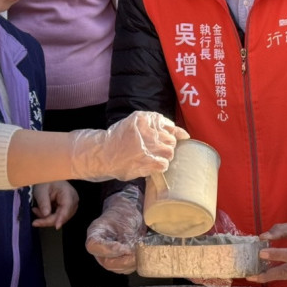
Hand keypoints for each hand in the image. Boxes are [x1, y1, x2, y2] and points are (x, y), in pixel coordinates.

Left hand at [31, 180, 78, 228]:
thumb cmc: (45, 181)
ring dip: (47, 218)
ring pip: (60, 218)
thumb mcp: (41, 190)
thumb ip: (43, 202)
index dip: (61, 218)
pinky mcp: (67, 208)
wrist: (48, 178)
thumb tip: (46, 215)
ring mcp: (71, 205)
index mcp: (68, 193)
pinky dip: (48, 216)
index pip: (66, 208)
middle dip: (48, 219)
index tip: (56, 226)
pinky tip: (40, 210)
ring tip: (35, 210)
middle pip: (63, 216)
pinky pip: (58, 217)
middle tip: (34, 219)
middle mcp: (73, 200)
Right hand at [69, 111, 188, 181]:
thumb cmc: (119, 139)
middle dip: (166, 146)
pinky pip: (164, 164)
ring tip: (152, 157)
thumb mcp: (135, 123)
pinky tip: (151, 164)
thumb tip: (184, 135)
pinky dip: (160, 166)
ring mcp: (149, 147)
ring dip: (163, 156)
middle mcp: (149, 131)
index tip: (176, 139)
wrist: (102, 153)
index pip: (170, 127)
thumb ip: (157, 124)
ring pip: (170, 153)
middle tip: (154, 150)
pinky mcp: (148, 161)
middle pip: (171, 141)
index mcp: (146, 119)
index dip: (175, 134)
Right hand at [85, 186, 145, 273]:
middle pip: (107, 262)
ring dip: (132, 263)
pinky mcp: (118, 262)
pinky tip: (141, 254)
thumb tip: (130, 252)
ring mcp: (108, 257)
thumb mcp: (124, 220)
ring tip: (140, 252)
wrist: (129, 215)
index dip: (109, 250)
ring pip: (118, 268)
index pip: (94, 246)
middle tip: (137, 253)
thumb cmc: (124, 214)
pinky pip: (126, 268)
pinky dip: (135, 263)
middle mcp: (99, 250)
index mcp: (95, 235)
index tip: (124, 248)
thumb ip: (126, 236)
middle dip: (125, 260)